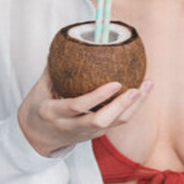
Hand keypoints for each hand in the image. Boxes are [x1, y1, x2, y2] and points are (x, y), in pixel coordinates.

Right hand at [17, 67, 153, 157]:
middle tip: (136, 88)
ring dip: (134, 106)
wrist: (35, 140)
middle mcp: (71, 126)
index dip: (98, 96)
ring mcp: (85, 133)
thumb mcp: (38, 90)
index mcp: (55, 113)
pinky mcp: (95, 135)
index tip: (115, 83)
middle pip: (101, 121)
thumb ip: (52, 70)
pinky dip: (131, 107)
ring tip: (148, 84)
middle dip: (121, 105)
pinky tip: (142, 91)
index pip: (78, 106)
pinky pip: (117, 122)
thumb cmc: (37, 110)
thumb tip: (65, 44)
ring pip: (114, 123)